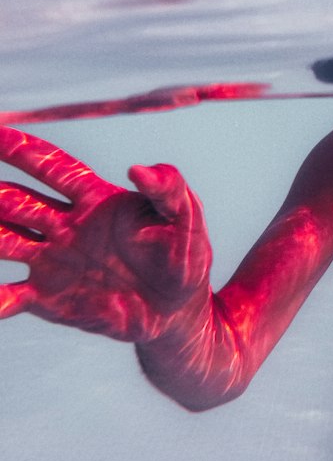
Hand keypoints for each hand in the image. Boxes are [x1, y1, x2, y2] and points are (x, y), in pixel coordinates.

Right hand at [0, 128, 210, 342]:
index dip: (20, 148)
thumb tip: (138, 169)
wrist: (177, 311)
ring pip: (1, 240)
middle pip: (13, 200)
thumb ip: (168, 188)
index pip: (50, 166)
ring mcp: (51, 261)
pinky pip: (8, 296)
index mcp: (94, 198)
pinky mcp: (48, 298)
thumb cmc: (182, 254)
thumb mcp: (186, 217)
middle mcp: (63, 225)